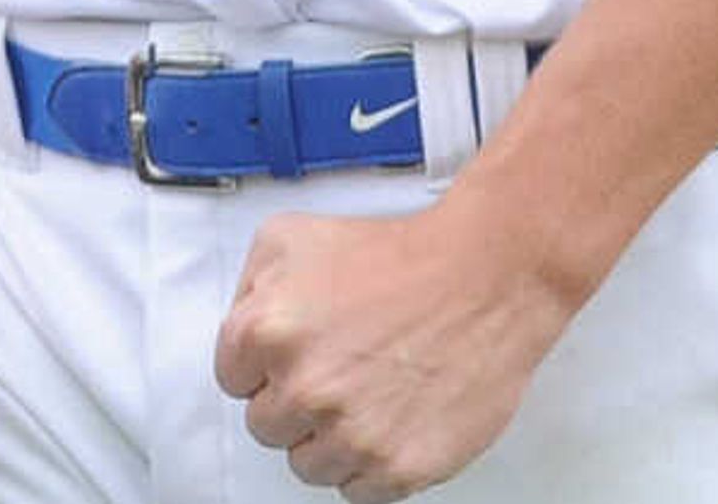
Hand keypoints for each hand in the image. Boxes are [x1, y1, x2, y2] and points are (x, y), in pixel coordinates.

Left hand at [211, 203, 577, 501]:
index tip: (295, 354)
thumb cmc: (397, 257)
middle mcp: (304, 389)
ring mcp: (352, 435)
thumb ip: (248, 290)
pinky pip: (358, 491)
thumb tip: (240, 333)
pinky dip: (370, 466)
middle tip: (336, 371)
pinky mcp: (399, 468)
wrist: (484, 279)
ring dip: (329, 439)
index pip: (232, 380)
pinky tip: (388, 422)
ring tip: (365, 396)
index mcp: (265, 332)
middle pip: (266, 427)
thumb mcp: (291, 238)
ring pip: (308, 465)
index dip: (265, 365)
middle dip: (293, 401)